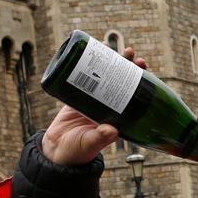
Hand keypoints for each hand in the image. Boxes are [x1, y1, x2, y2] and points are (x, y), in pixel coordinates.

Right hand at [41, 47, 146, 165]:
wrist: (56, 152)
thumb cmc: (76, 152)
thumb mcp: (90, 144)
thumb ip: (100, 139)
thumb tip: (112, 131)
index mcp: (116, 116)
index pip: (131, 93)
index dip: (137, 79)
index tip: (142, 66)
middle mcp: (106, 106)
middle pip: (119, 80)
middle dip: (125, 64)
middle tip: (129, 52)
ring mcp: (91, 100)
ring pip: (102, 75)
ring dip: (106, 60)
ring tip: (111, 45)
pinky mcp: (76, 97)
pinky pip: (82, 76)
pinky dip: (86, 63)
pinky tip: (90, 50)